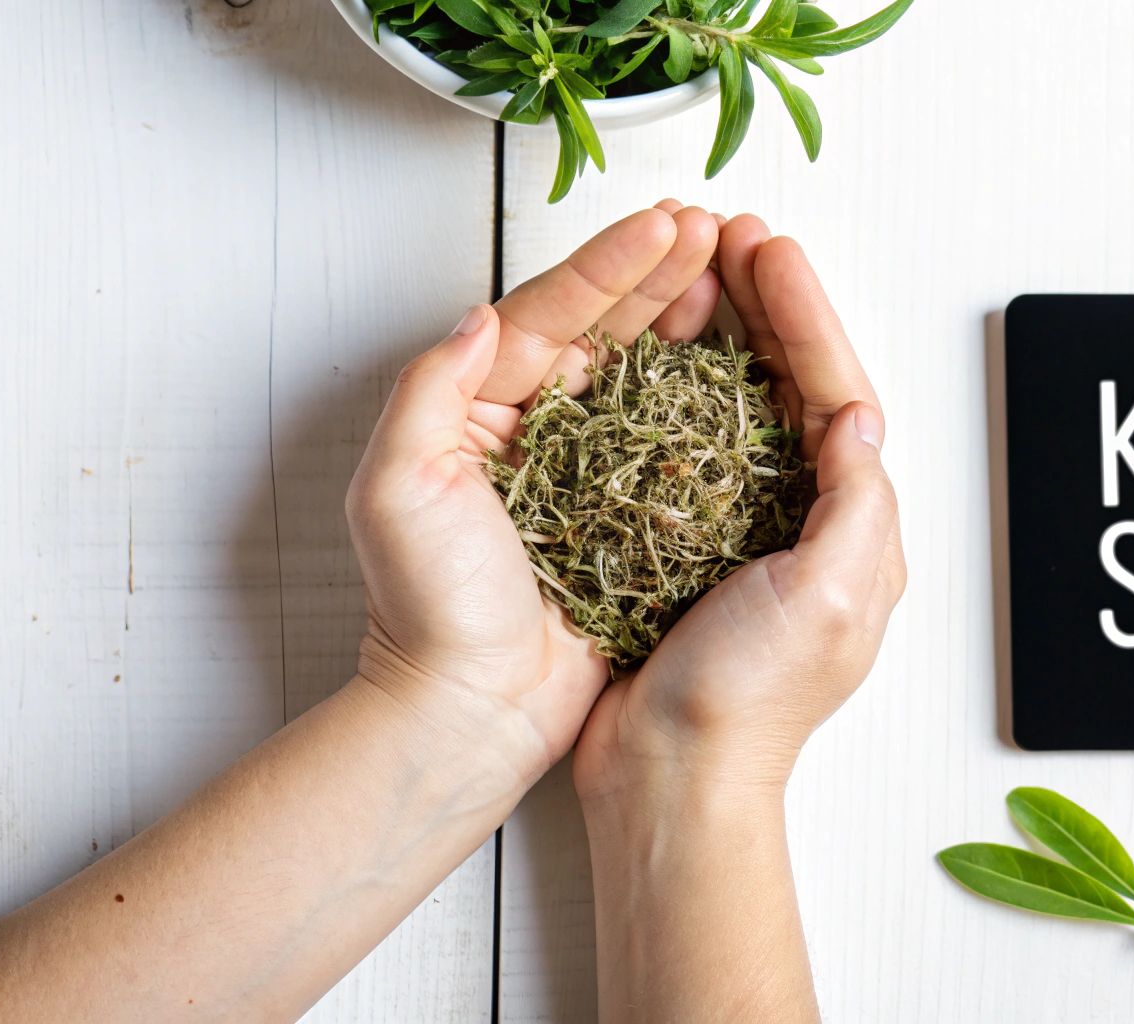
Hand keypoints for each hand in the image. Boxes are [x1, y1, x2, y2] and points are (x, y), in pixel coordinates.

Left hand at [345, 202, 723, 784]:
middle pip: (603, 328)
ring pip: (643, 373)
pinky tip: (736, 362)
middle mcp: (535, 427)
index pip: (550, 315)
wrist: (473, 708)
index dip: (610, 265)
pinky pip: (670, 440)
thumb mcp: (397, 487)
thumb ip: (430, 391)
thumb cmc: (429, 608)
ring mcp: (587, 469)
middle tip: (712, 230)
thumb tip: (480, 316)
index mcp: (479, 408)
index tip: (664, 226)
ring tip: (730, 272)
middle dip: (658, 274)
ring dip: (685, 318)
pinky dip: (703, 396)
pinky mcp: (628, 513)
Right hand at [573, 214, 906, 801]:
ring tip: (703, 274)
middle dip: (773, 310)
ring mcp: (756, 535)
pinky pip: (701, 449)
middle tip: (736, 238)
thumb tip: (857, 414)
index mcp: (857, 530)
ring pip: (750, 408)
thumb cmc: (751, 698)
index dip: (806, 317)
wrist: (673, 776)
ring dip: (733, 339)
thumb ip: (854, 502)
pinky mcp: (698, 548)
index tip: (769, 252)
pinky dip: (686, 394)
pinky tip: (662, 359)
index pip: (839, 394)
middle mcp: (815, 524)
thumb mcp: (828, 596)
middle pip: (799, 388)